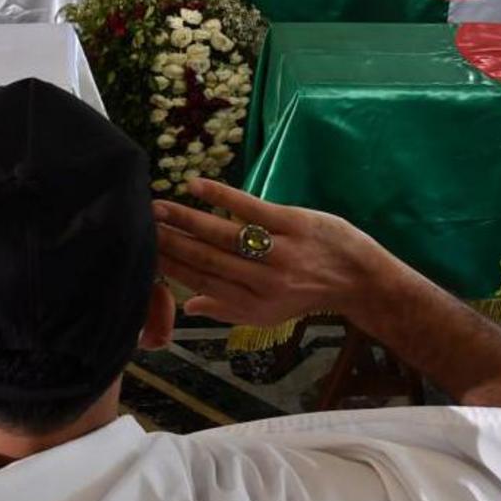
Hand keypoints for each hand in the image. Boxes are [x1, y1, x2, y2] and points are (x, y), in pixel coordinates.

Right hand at [155, 178, 402, 327]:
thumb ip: (227, 310)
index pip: (201, 282)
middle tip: (141, 224)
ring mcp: (279, 252)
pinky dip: (221, 196)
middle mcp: (263, 282)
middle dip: (170, 241)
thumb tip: (188, 306)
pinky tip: (195, 186)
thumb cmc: (307, 295)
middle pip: (205, 259)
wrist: (359, 280)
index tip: (144, 250)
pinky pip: (251, 208)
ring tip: (158, 206)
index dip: (170, 266)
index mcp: (251, 304)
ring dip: (186, 219)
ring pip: (222, 234)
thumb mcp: (268, 314)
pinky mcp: (294, 223)